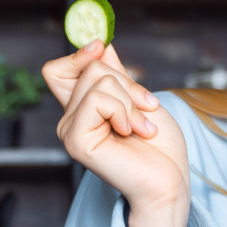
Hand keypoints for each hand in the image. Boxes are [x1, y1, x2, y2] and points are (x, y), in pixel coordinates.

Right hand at [42, 39, 189, 213]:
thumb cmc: (159, 147)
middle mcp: (70, 119)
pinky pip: (98, 100)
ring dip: (130, 101)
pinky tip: (130, 134)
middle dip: (128, 83)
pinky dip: (123, 112)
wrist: (169, 181)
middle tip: (145, 111)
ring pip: (98, 80)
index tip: (101, 47)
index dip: (78, 55)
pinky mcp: (75, 140)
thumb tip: (100, 45)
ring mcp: (69, 130)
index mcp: (82, 109)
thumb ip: (117, 74)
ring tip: (140, 128)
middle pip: (90, 68)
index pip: (57, 70)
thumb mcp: (139, 99)